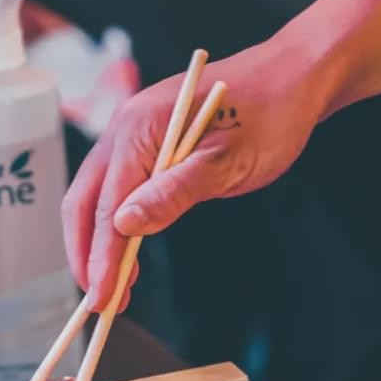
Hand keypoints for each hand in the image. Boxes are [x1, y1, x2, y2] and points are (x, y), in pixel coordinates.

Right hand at [63, 39, 322, 311]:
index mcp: (140, 127)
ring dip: (98, 243)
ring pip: (97, 195)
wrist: (294, 78)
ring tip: (114, 288)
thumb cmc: (270, 115)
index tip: (100, 298)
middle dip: (86, 253)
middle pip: (86, 199)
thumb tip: (124, 226)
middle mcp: (126, 126)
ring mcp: (134, 133)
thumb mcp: (227, 162)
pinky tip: (130, 253)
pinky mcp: (148, 142)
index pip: (108, 204)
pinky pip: (119, 187)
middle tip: (98, 301)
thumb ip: (174, 192)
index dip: (102, 256)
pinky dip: (117, 223)